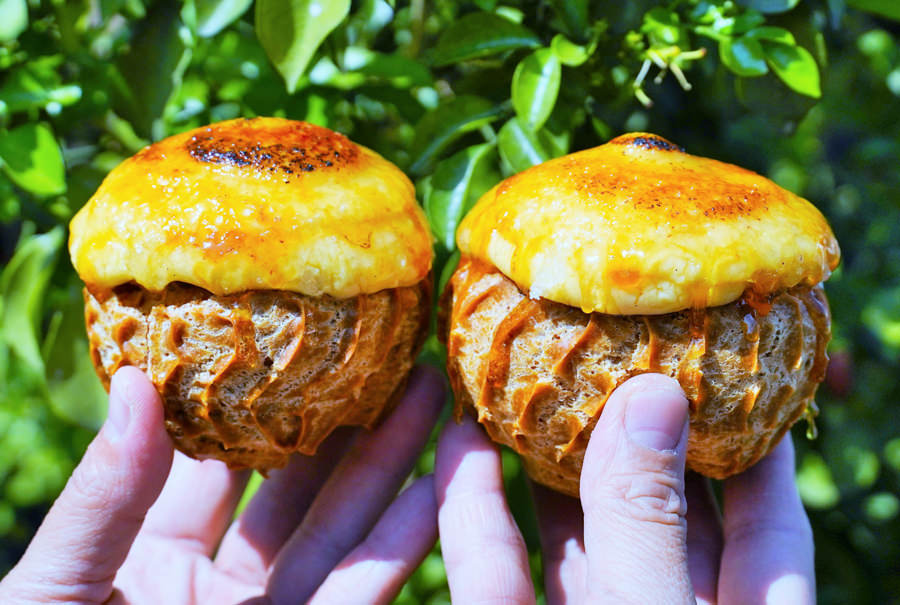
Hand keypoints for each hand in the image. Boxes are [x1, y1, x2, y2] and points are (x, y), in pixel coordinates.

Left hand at [0, 365, 444, 604]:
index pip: (219, 461)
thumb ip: (103, 497)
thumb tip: (137, 380)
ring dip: (392, 469)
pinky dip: (403, 545)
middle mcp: (218, 582)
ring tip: (436, 403)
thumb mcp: (52, 590)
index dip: (264, 402)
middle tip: (398, 360)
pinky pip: (359, 593)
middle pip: (298, 487)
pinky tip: (437, 491)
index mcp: (149, 555)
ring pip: (342, 533)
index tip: (304, 344)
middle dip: (350, 423)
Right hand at [435, 373, 814, 603]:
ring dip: (541, 460)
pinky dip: (474, 510)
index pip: (768, 525)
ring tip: (526, 377)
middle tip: (612, 345)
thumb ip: (648, 522)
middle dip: (632, 430)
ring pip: (571, 536)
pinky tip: (458, 446)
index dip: (757, 443)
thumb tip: (652, 396)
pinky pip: (495, 571)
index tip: (735, 362)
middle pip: (659, 512)